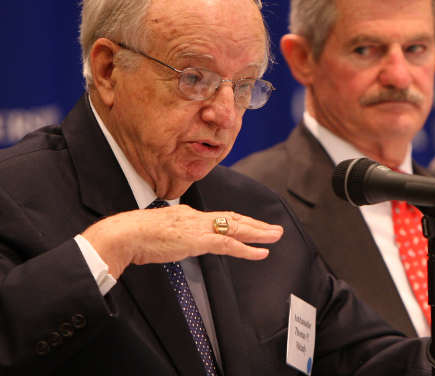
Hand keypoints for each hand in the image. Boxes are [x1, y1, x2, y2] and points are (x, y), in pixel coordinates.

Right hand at [81, 204, 282, 278]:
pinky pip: (229, 244)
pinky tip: (260, 252)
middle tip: (275, 229)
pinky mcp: (198, 240)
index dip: (239, 221)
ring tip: (276, 236)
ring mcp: (199, 227)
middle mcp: (198, 217)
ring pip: (237, 228)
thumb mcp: (159, 231)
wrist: (126, 233)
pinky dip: (247, 249)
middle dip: (256, 224)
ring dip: (259, 232)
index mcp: (189, 215)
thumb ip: (172, 234)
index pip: (220, 217)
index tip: (252, 224)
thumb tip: (175, 239)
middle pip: (234, 219)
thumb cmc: (135, 235)